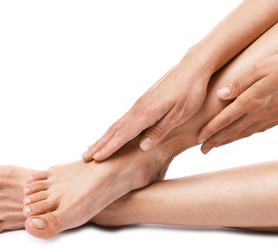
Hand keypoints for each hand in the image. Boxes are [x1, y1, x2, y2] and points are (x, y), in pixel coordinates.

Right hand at [83, 61, 210, 160]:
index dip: (109, 148)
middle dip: (100, 144)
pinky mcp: (145, 101)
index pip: (124, 134)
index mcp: (147, 112)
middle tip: (84, 157)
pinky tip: (114, 133)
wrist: (193, 66)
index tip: (96, 158)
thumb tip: (142, 146)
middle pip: (115, 129)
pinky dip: (115, 129)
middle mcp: (139, 108)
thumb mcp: (181, 114)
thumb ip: (161, 130)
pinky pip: (126, 119)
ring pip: (119, 123)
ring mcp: (141, 103)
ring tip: (93, 147)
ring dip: (105, 137)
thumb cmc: (191, 91)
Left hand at [197, 52, 277, 153]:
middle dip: (215, 142)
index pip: (224, 119)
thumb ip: (239, 82)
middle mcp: (258, 113)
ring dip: (228, 141)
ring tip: (216, 146)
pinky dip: (244, 136)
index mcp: (250, 100)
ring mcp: (269, 118)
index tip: (199, 139)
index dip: (210, 130)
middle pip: (231, 131)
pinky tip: (240, 137)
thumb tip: (221, 95)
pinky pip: (257, 131)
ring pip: (243, 133)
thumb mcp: (261, 67)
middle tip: (202, 150)